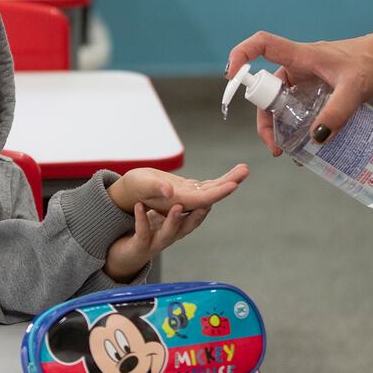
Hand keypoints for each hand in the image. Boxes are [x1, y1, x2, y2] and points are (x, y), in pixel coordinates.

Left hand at [104, 204, 210, 282]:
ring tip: (176, 207)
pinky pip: (142, 233)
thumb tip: (187, 191)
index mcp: (175, 228)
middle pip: (187, 227)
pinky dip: (141, 219)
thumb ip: (172, 207)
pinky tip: (138, 205)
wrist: (122, 257)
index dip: (204, 208)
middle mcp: (169, 237)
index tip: (216, 194)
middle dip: (197, 216)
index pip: (194, 218)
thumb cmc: (144, 234)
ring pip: (168, 233)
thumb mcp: (159, 219)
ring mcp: (155, 242)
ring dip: (173, 220)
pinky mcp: (139, 246)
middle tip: (207, 203)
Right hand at [107, 164, 247, 214]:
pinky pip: (207, 186)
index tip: (233, 184)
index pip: (203, 199)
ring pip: (212, 189)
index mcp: (177, 202)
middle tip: (245, 170)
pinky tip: (231, 174)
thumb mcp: (141, 186)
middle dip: (229, 182)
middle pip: (212, 194)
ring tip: (244, 169)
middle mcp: (186, 202)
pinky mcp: (186, 190)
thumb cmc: (132, 188)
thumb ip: (154, 189)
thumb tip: (170, 193)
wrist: (127, 193)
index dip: (218, 191)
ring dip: (228, 180)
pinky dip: (219, 180)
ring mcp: (187, 197)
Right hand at [226, 31, 372, 154]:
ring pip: (281, 103)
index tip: (231, 77)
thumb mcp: (356, 89)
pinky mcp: (318, 90)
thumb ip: (337, 112)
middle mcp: (299, 67)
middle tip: (274, 147)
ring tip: (289, 152)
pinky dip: (297, 126)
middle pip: (266, 90)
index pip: (261, 45)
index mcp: (301, 56)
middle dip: (264, 120)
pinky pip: (298, 108)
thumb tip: (315, 140)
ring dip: (280, 128)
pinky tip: (309, 147)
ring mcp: (308, 79)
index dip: (241, 55)